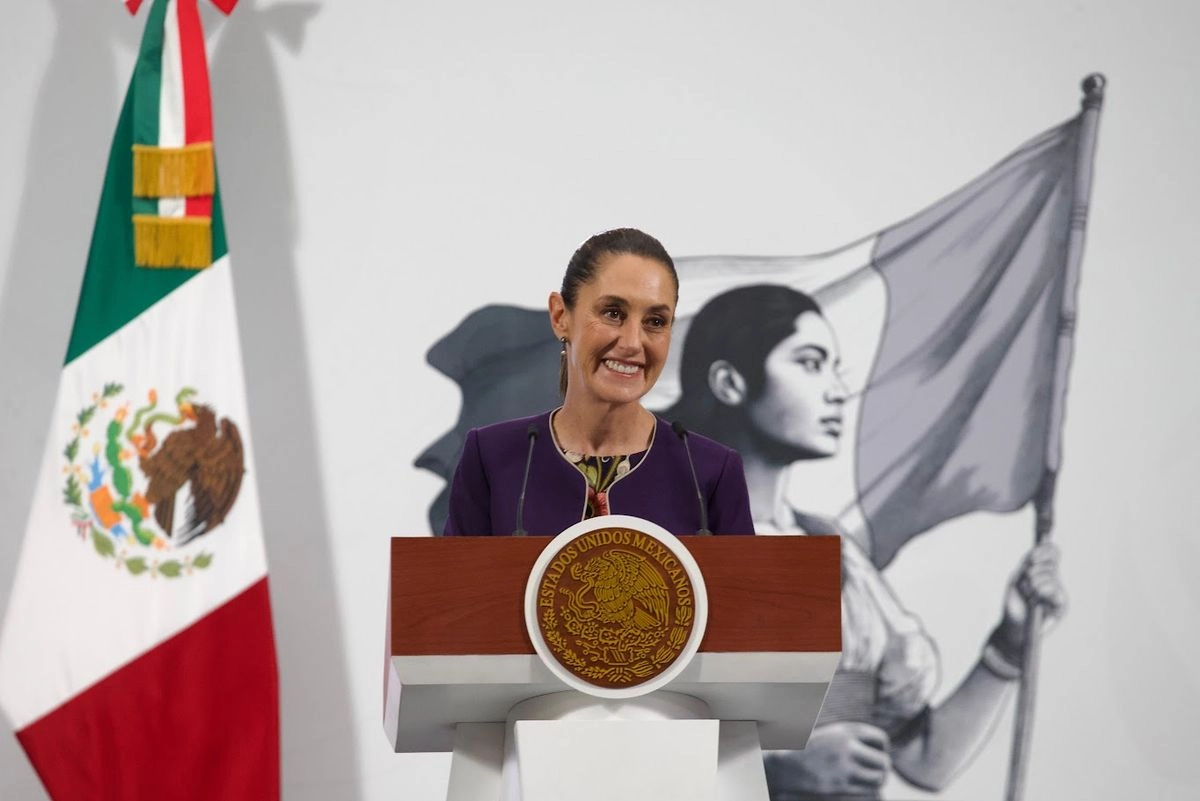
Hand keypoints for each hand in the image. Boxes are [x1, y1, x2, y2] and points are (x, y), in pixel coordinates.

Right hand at [764, 722, 890, 796]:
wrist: (787, 764)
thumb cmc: (812, 748)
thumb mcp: (832, 733)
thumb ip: (854, 735)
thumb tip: (882, 743)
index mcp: (847, 731)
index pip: (881, 740)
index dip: (882, 749)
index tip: (875, 754)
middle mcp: (847, 747)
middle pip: (884, 761)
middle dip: (882, 767)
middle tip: (876, 770)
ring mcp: (844, 767)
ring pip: (879, 778)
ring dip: (878, 780)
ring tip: (872, 780)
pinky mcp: (840, 785)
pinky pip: (868, 790)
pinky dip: (869, 790)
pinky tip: (861, 786)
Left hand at [986, 542, 1067, 671]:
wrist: (1013, 626)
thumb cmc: (1014, 603)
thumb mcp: (1017, 577)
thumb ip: (1029, 562)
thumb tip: (1041, 547)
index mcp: (1043, 571)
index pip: (1052, 551)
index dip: (1044, 550)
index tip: (1030, 557)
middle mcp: (1054, 580)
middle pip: (1050, 561)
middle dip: (1032, 570)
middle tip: (1025, 585)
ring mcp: (1059, 592)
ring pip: (1050, 574)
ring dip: (1033, 583)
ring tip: (1028, 595)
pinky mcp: (1062, 604)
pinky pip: (1055, 589)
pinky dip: (1042, 591)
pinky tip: (1036, 599)